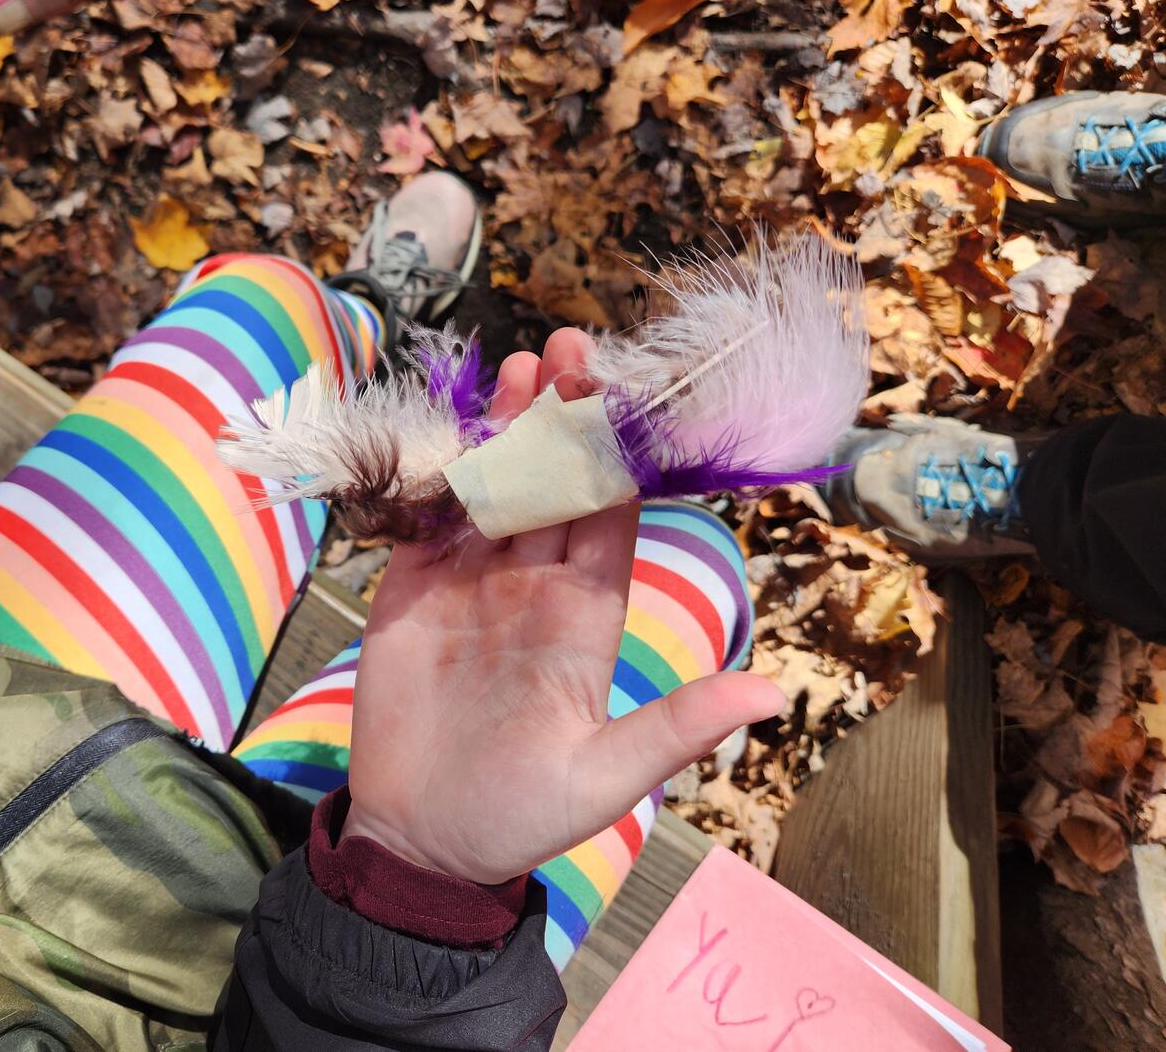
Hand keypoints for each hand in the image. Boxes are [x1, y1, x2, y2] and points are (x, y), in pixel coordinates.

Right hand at [341, 328, 784, 883]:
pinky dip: (435, 471)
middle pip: (552, 482)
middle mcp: (533, 584)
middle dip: (562, 416)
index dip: (613, 454)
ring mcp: (470, 581)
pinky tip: (443, 426)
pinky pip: (428, 516)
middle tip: (569, 345)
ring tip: (517, 366)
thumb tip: (774, 693)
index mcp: (585, 614)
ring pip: (493, 486)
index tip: (619, 395)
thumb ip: (676, 727)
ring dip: (502, 429)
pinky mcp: (412, 588)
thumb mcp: (603, 779)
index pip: (608, 515)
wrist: (419, 839)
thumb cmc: (518, 815)